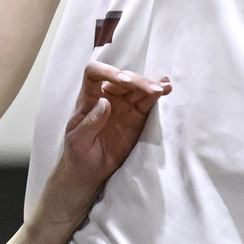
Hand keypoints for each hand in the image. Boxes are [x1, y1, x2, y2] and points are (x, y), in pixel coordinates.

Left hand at [35, 61, 170, 240]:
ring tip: (164, 88)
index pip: (94, 73)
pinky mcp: (135, 116)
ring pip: (137, 88)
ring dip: (150, 85)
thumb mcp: (77, 141)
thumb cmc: (77, 155)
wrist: (88, 172)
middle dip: (137, 81)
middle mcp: (106, 96)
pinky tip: (166, 89)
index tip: (122, 80)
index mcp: (87, 98)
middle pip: (122, 79)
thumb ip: (90, 122)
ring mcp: (122, 105)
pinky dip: (156, 94)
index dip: (107, 71)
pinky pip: (147, 102)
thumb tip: (105, 102)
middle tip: (151, 89)